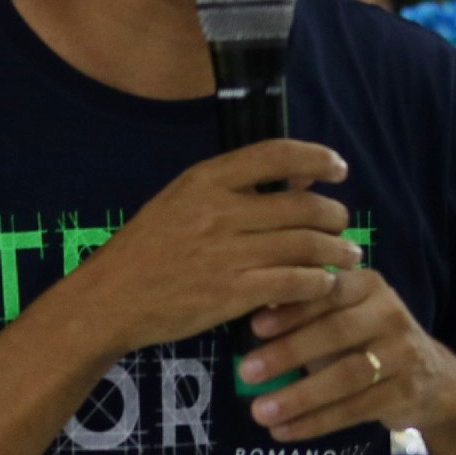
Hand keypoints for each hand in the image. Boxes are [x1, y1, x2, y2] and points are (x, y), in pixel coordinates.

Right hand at [59, 138, 360, 358]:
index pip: (276, 154)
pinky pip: (293, 283)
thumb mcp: (177, 202)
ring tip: (347, 256)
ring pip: (306, 245)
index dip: (317, 158)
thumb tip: (290, 181)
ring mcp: (226, 254)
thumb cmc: (144, 252)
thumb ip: (227, 190)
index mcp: (205, 180)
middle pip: (302, 205)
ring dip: (336, 251)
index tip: (338, 169)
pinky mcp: (231, 294)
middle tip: (344, 226)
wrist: (108, 300)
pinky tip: (323, 285)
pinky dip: (317, 283)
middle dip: (335, 215)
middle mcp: (218, 211)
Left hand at [235, 267, 455, 441]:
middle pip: (336, 332)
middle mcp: (390, 313)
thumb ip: (305, 310)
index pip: (327, 292)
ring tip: (259, 412)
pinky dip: (316, 422)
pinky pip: (355, 409)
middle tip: (246, 372)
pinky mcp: (405, 392)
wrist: (432, 379)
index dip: (291, 310)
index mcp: (368, 285)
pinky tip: (286, 431)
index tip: (254, 327)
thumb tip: (249, 312)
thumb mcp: (342, 315)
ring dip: (299, 396)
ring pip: (346, 376)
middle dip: (288, 353)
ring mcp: (403, 354)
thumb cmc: (365, 339)